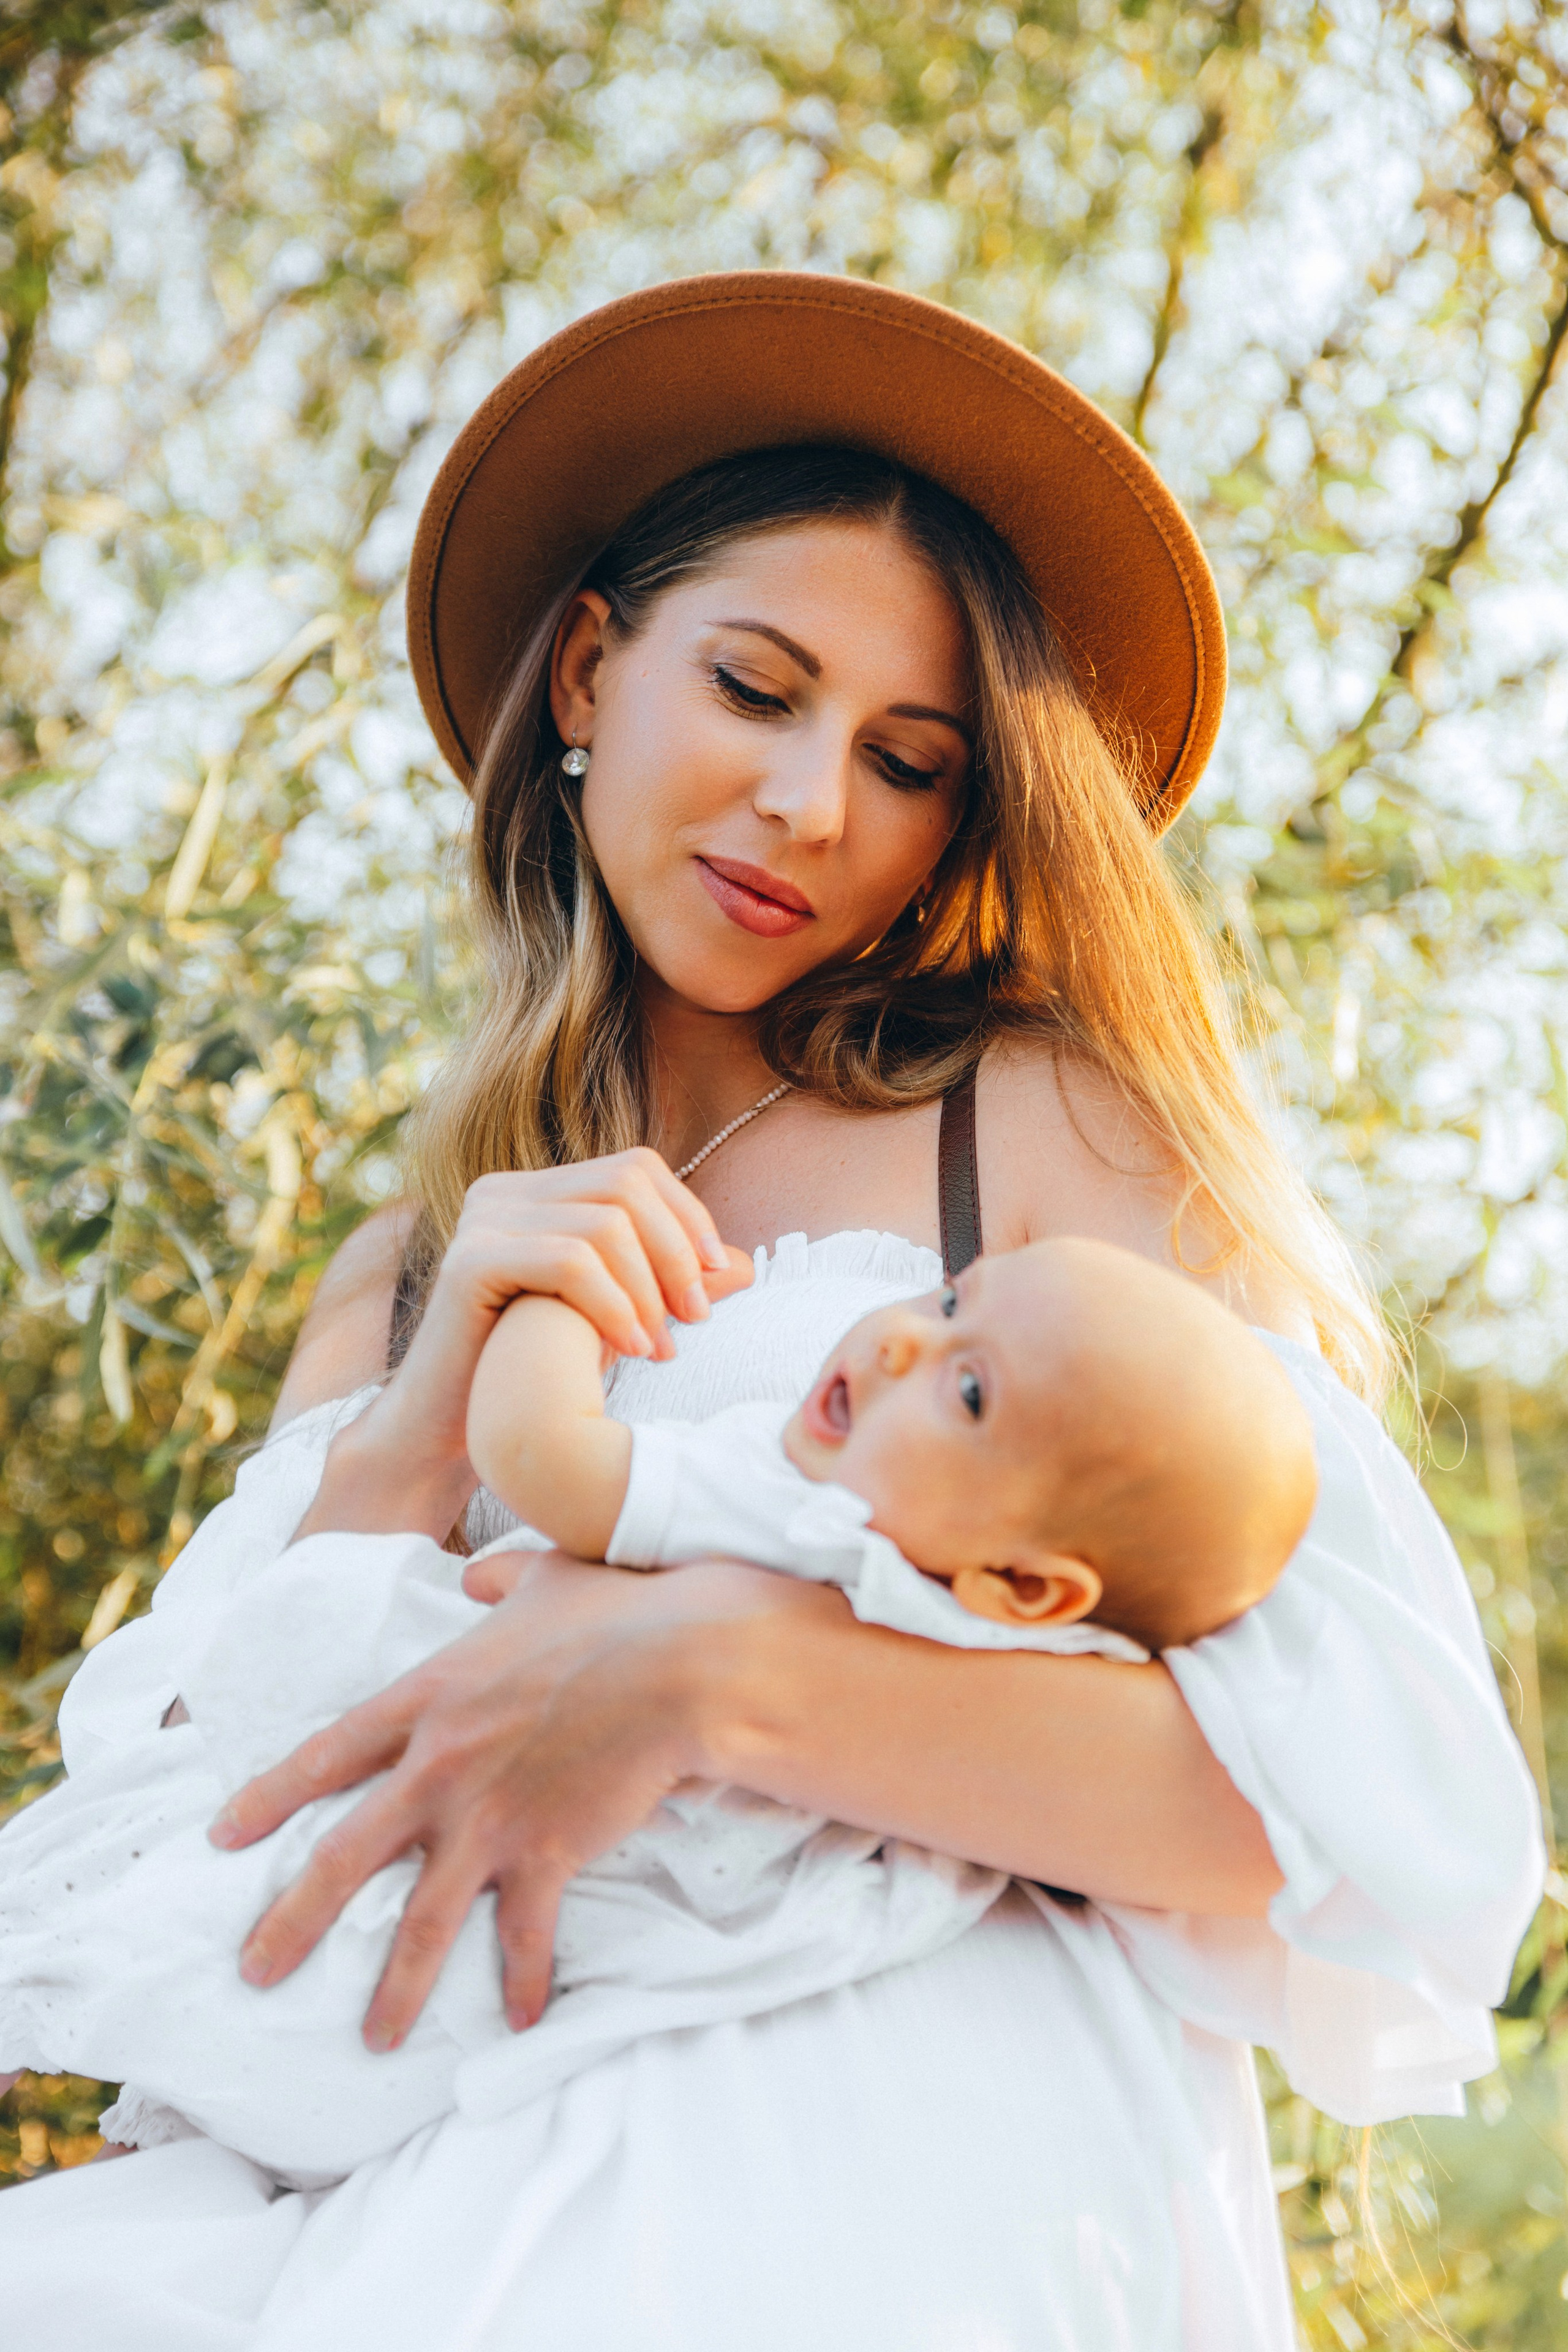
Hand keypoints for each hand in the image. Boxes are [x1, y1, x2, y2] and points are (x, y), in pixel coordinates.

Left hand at [208, 1552, 822, 2047]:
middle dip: (292, 1920)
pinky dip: (522, 1980)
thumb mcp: (544, 1578)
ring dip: (396, 1985)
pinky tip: (518, 2019)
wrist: (679, 1663)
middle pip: (344, 1855)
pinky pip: (524, 1932)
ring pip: (421, 1919)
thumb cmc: (616, 1612)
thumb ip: (497, 1579)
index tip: (222, 1836)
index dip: (269, 1797)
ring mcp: (490, 1817)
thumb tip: (475, 1573)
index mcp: (428, 1700)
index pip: (326, 1756)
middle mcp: (439, 1766)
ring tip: (373, 2038)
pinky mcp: (547, 1850)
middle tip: (252, 1971)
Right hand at [296, 1150, 752, 1539]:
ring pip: (603, 1223)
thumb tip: (745, 1263)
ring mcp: (482, 1220)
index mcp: (538, 1192)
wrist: (450, 1434)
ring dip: (648, 1288)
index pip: (635, 1169)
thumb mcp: (614, 1317)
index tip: (718, 1277)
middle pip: (626, 1182)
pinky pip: (568, 1261)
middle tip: (696, 1316)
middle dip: (675, 1249)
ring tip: (661, 1348)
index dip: (687, 1216)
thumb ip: (668, 1284)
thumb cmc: (535, 1375)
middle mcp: (504, 1191)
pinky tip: (631, 1350)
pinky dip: (615, 1304)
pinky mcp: (467, 1261)